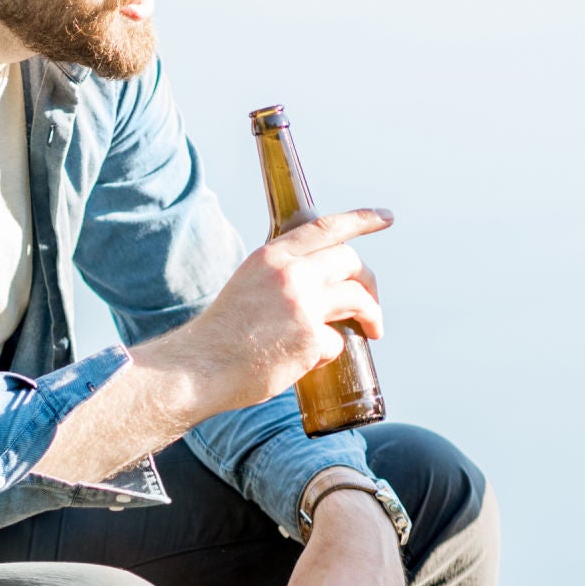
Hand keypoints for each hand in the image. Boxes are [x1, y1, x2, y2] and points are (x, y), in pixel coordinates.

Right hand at [148, 207, 389, 418]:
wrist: (198, 368)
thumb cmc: (221, 336)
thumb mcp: (248, 288)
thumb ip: (281, 280)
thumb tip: (318, 292)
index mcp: (271, 257)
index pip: (326, 228)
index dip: (361, 220)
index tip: (385, 217)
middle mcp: (289, 274)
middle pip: (351, 263)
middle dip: (369, 282)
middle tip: (372, 302)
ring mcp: (302, 305)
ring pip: (358, 299)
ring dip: (372, 316)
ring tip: (373, 331)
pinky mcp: (310, 338)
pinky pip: (337, 342)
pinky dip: (328, 354)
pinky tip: (307, 362)